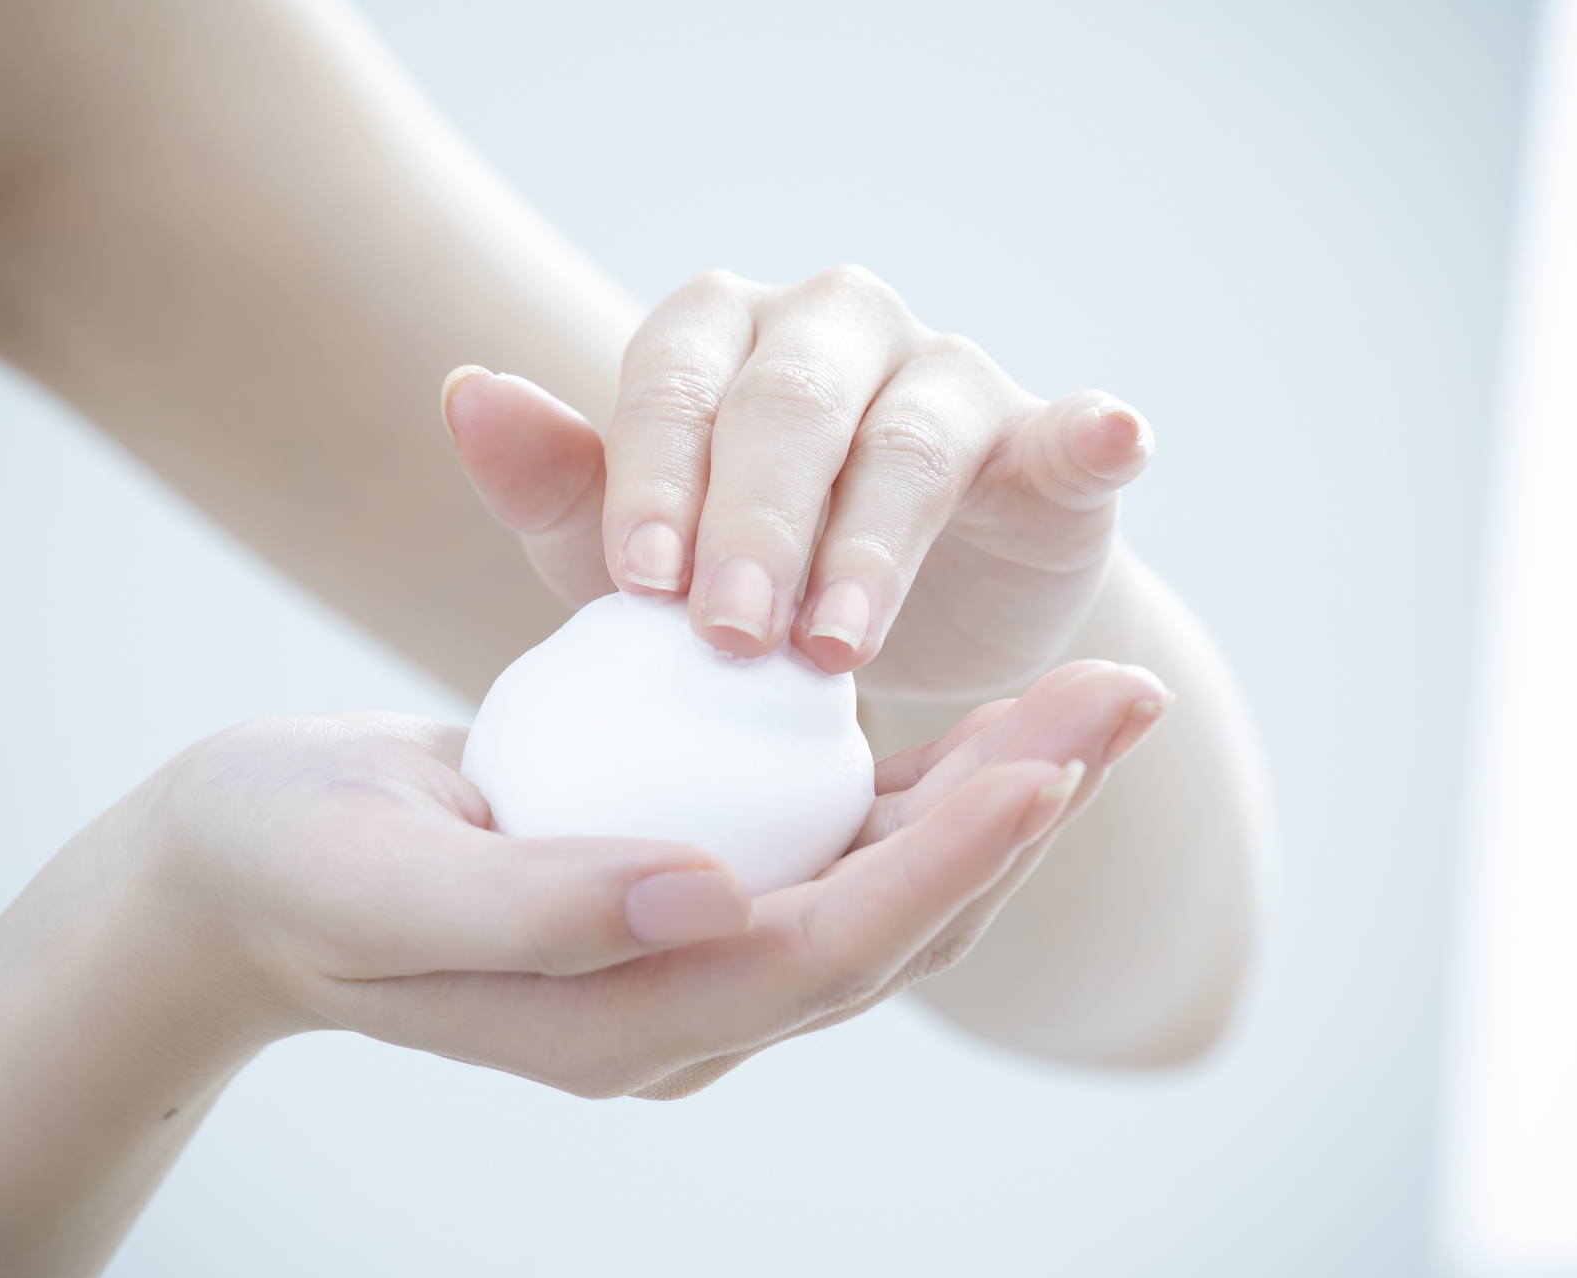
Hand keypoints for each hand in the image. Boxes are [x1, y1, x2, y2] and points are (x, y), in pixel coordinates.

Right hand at [137, 661, 1168, 1095]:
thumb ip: (533, 904)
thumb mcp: (372, 878)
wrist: (237, 875)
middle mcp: (684, 1006)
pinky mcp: (688, 892)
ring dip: (996, 796)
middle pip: (891, 924)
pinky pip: (831, 844)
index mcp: (619, 1026)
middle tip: (1125, 699)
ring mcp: (692, 955)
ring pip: (884, 886)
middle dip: (1019, 817)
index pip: (819, 952)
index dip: (939, 863)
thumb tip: (708, 893)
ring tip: (1094, 698)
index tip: (1042, 765)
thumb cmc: (285, 865)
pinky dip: (916, 781)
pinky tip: (980, 714)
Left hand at [442, 266, 1151, 697]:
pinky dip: (1091, 434)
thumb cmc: (739, 585)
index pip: (675, 383)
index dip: (657, 478)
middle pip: (790, 402)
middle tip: (735, 635)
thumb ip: (561, 487)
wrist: (891, 637)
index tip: (638, 586)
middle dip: (759, 521)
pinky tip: (1109, 439)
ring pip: (908, 436)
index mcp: (718, 341)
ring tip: (840, 647)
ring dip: (873, 542)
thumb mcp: (639, 560)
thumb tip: (467, 390)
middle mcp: (830, 331)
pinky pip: (1071, 431)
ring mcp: (942, 375)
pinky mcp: (1044, 441)